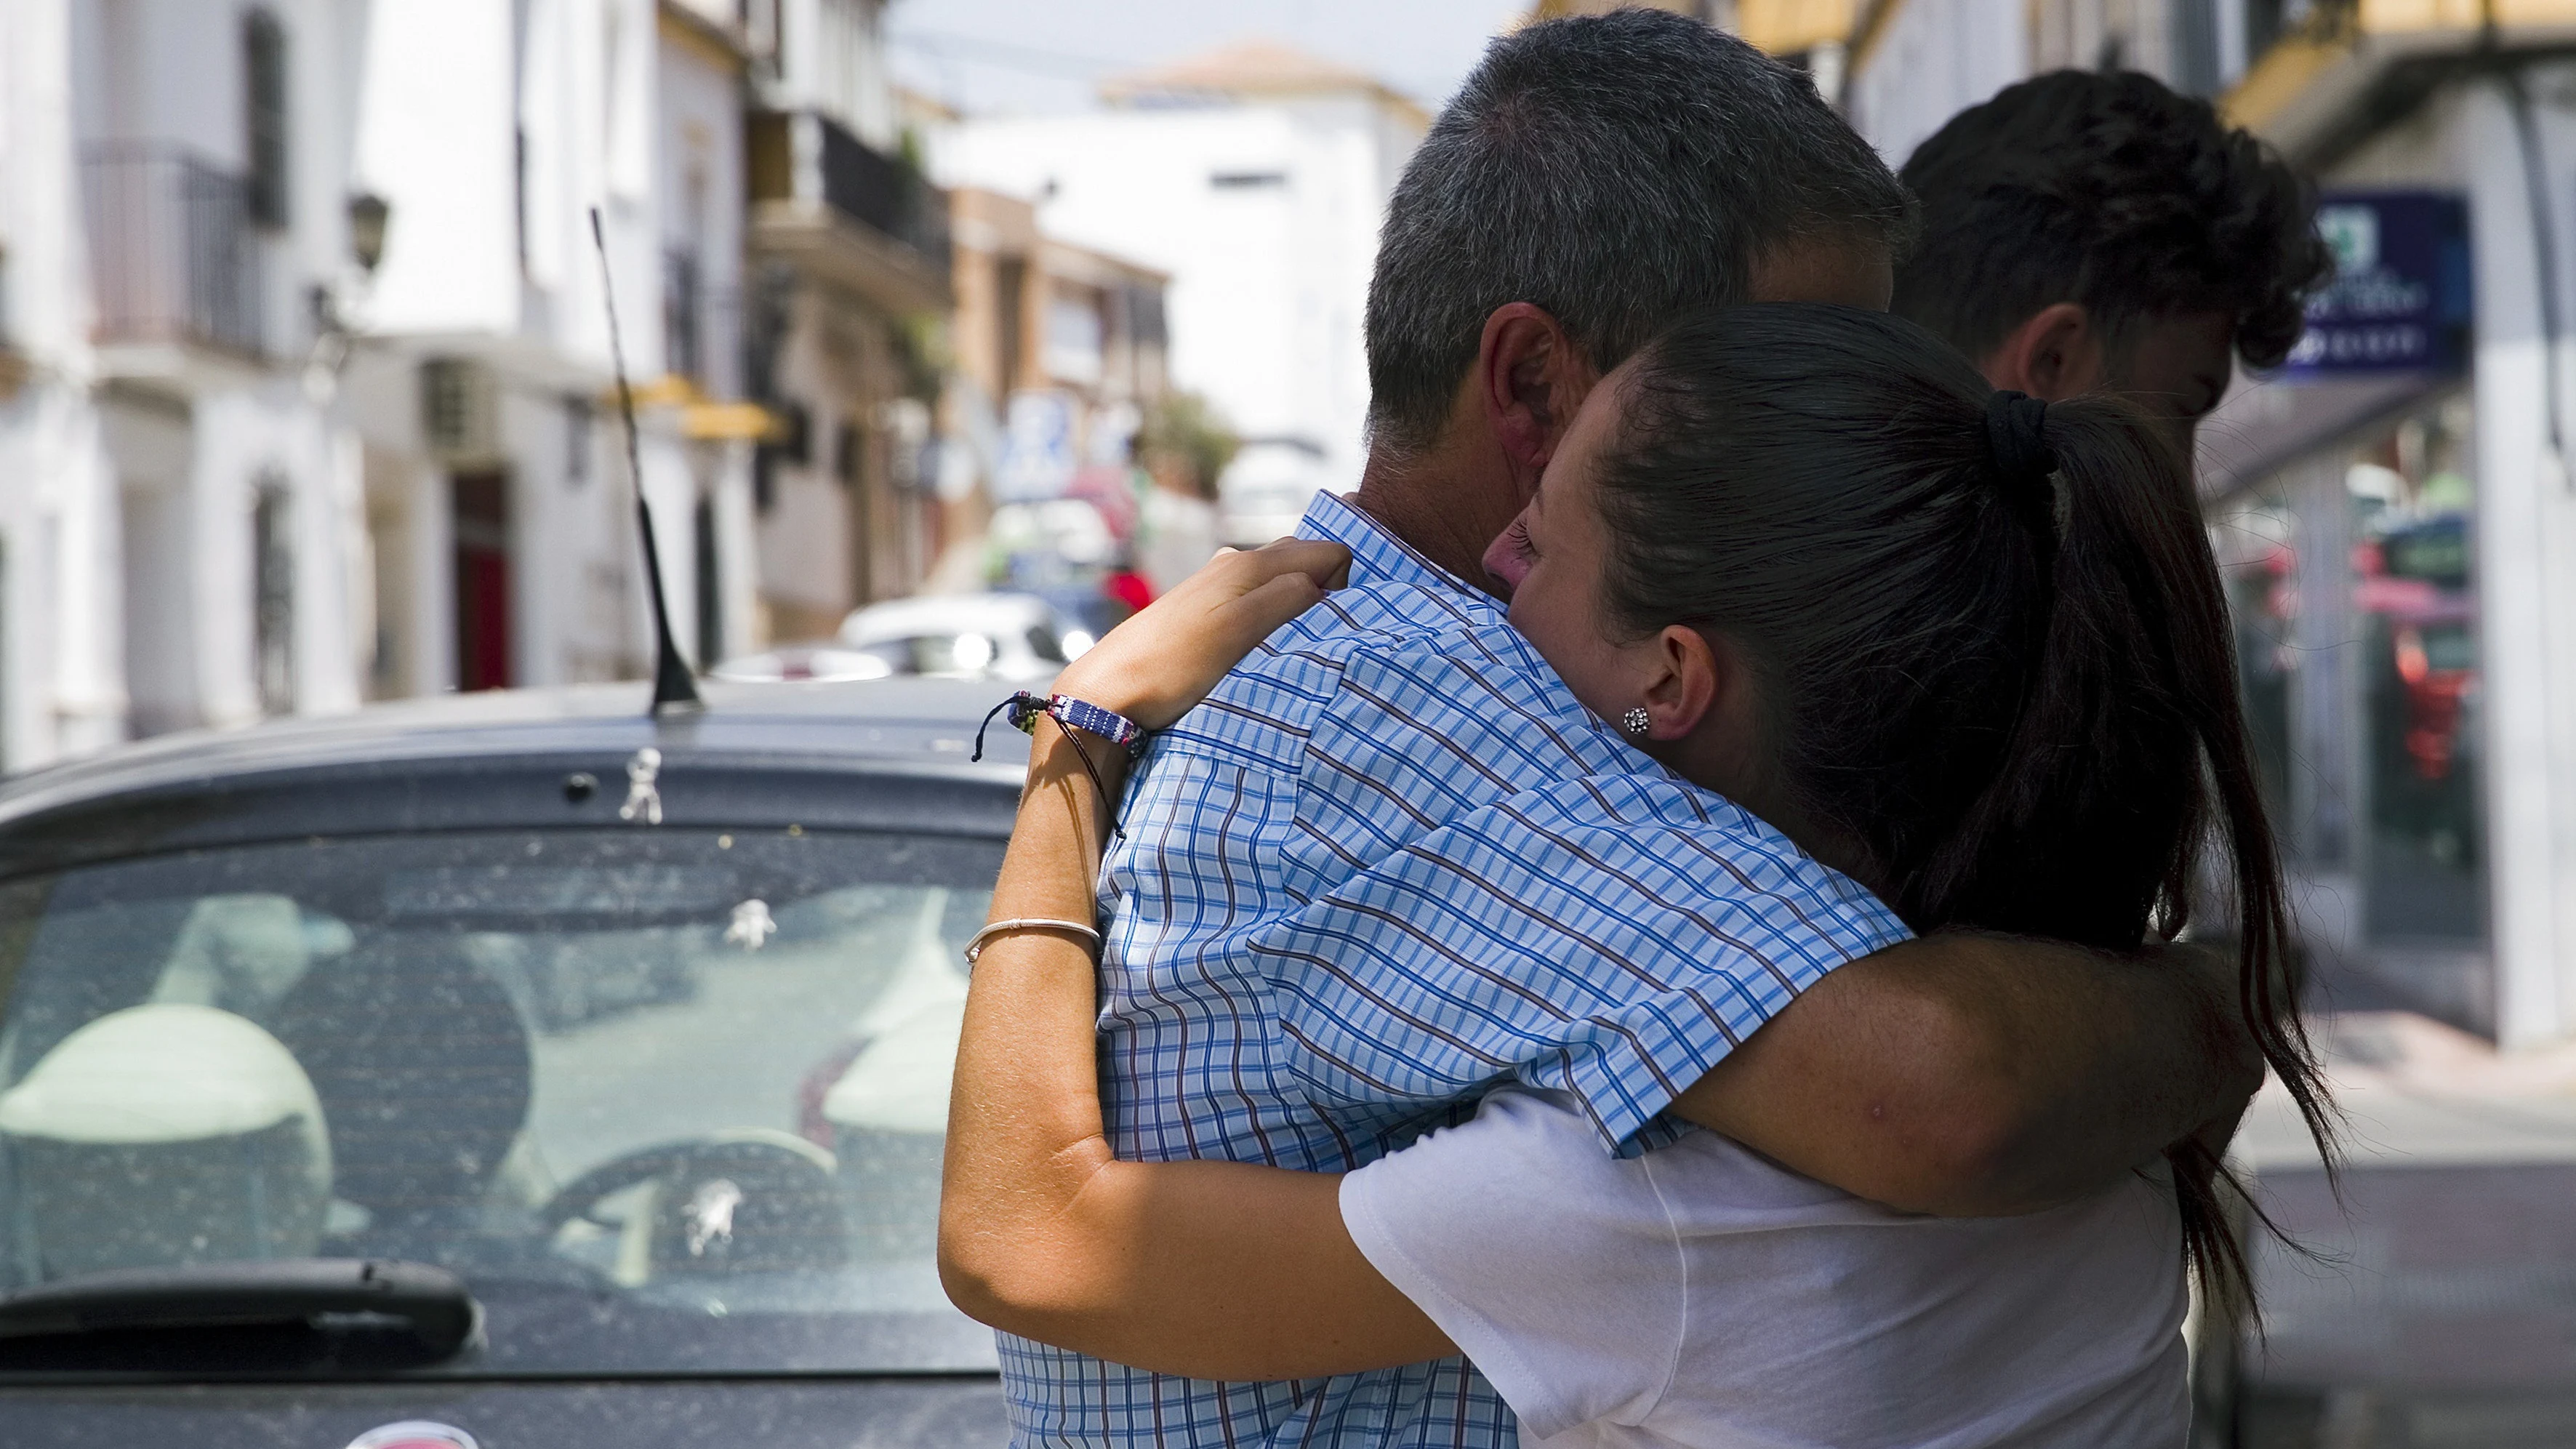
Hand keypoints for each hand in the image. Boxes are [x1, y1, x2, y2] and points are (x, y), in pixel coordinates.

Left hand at [1054, 540, 1350, 729]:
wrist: (1111, 688)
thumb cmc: (1175, 664)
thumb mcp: (1241, 632)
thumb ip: (1288, 598)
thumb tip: (1324, 585)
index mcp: (1251, 563)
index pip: (1331, 551)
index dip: (1347, 586)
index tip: (1341, 625)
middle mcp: (1237, 562)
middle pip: (1309, 560)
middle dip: (1330, 590)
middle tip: (1329, 636)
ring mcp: (1220, 584)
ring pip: (1284, 581)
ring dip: (1302, 605)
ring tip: (1299, 645)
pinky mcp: (1207, 607)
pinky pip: (1260, 599)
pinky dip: (1276, 615)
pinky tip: (1267, 646)